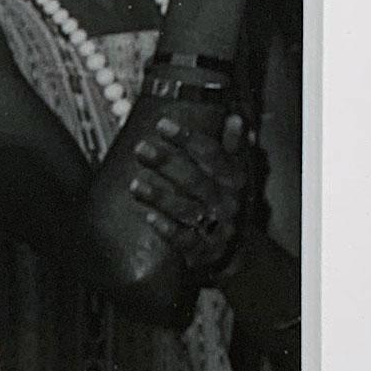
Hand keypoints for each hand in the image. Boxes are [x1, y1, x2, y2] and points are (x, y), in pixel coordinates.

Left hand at [120, 101, 251, 278]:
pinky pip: (185, 240)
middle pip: (196, 180)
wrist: (235, 250)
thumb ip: (232, 148)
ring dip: (160, 197)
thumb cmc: (226, 203)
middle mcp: (226, 203)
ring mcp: (215, 228)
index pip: (212, 154)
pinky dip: (167, 229)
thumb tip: (234, 119)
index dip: (188, 138)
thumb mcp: (235, 175)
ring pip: (187, 210)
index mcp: (234, 180)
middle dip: (167, 163)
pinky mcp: (202, 251)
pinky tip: (149, 217)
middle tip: (140, 148)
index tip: (162, 124)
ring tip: (134, 185)